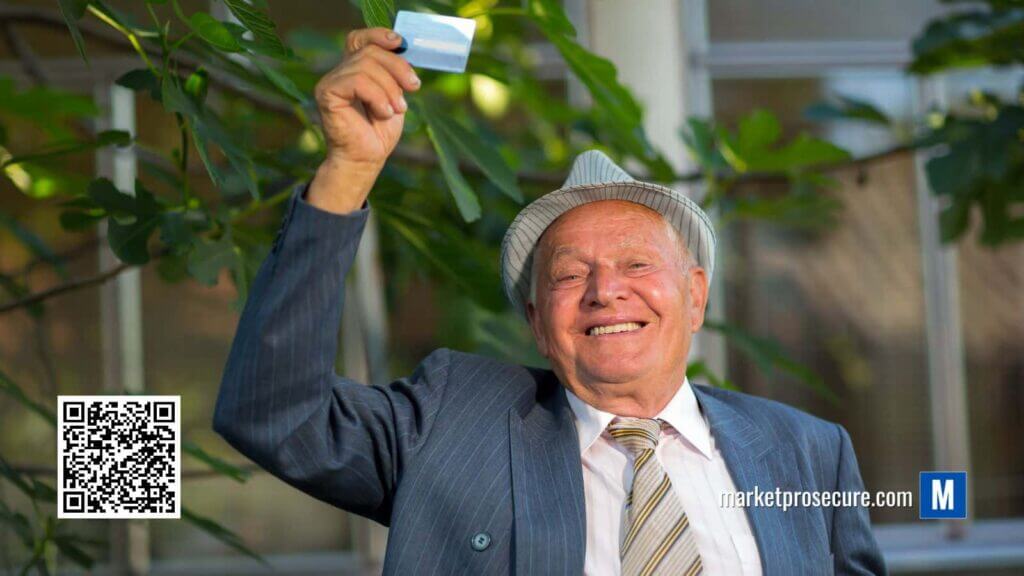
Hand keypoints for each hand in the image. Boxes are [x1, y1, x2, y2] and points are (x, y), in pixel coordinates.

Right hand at [308, 27, 421, 212]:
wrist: (365, 160)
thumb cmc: (378, 133)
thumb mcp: (394, 97)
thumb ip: (395, 74)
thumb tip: (404, 51)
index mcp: (354, 70)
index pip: (360, 39)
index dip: (379, 35)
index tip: (400, 43)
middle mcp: (339, 72)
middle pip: (370, 51)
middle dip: (397, 68)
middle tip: (413, 88)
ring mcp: (330, 81)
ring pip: (366, 66)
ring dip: (390, 88)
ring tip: (397, 109)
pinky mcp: (327, 93)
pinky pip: (357, 81)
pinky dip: (377, 96)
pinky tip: (383, 113)